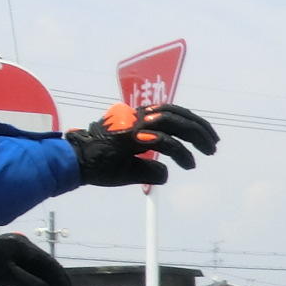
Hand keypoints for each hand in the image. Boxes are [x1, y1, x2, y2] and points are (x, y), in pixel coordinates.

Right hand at [67, 102, 219, 186]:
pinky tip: (189, 164)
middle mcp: (135, 117)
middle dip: (199, 127)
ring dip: (195, 135)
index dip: (190, 122)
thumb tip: (166, 173)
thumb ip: (148, 167)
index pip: (169, 112)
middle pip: (175, 113)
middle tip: (214, 144)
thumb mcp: (129, 168)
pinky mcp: (130, 137)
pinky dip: (181, 153)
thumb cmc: (98, 165)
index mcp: (135, 118)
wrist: (72, 164)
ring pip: (172, 121)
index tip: (205, 137)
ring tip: (209, 151)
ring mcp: (132, 125)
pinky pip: (163, 142)